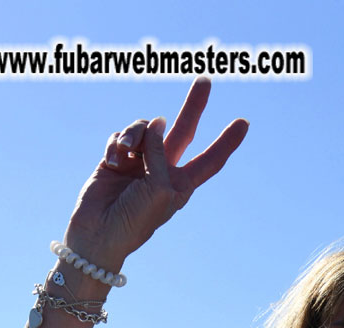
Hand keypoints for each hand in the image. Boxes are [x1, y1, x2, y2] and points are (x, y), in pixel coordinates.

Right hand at [66, 78, 248, 269]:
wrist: (99, 233)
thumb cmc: (135, 219)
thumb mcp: (160, 188)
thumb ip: (162, 152)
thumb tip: (157, 123)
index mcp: (181, 184)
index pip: (210, 161)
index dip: (226, 142)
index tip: (244, 123)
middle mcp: (163, 170)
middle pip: (184, 131)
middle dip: (194, 106)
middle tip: (206, 79)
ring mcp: (140, 162)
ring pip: (147, 127)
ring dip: (136, 133)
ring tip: (127, 151)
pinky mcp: (116, 157)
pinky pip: (121, 135)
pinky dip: (116, 144)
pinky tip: (113, 161)